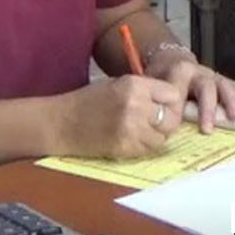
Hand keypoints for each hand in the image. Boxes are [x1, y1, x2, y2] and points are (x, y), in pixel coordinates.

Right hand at [53, 75, 185, 159]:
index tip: (163, 104)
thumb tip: (174, 100)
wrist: (60, 123)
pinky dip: (145, 146)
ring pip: (163, 137)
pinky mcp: (125, 148)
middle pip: (172, 118)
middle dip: (167, 121)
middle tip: (155, 121)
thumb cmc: (88, 101)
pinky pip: (149, 150)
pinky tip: (132, 139)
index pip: (173, 95)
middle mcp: (136, 106)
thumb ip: (146, 91)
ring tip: (141, 130)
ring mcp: (131, 129)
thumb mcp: (118, 84)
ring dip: (156, 135)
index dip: (170, 101)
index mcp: (134, 85)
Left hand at [146, 45, 234, 131]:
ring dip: (233, 101)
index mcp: (183, 72)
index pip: (194, 88)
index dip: (201, 107)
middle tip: (220, 124)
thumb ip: (159, 99)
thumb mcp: (155, 85)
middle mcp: (200, 72)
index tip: (205, 127)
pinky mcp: (220, 82)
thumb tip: (161, 119)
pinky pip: (234, 86)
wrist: (169, 61)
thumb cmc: (161, 78)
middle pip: (211, 86)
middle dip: (217, 106)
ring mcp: (212, 76)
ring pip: (225, 85)